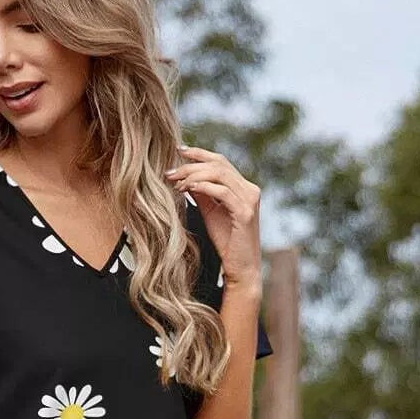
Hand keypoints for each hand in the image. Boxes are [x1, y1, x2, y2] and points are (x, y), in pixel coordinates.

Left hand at [164, 145, 262, 291]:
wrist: (241, 268)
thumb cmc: (227, 243)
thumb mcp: (210, 212)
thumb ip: (202, 193)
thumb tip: (186, 176)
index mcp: (243, 187)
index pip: (220, 161)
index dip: (199, 153)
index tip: (178, 150)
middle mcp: (250, 189)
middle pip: (219, 164)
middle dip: (191, 164)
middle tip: (169, 171)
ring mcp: (250, 199)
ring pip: (220, 174)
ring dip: (194, 175)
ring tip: (175, 183)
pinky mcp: (245, 212)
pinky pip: (223, 191)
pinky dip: (204, 187)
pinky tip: (188, 189)